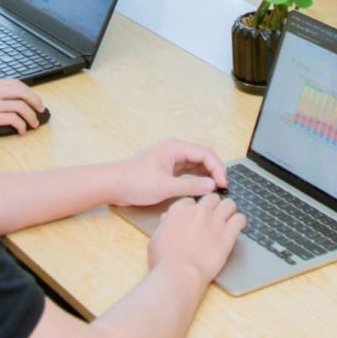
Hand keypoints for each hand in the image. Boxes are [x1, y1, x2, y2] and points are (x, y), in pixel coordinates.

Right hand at [0, 78, 45, 146]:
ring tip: (33, 124)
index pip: (15, 83)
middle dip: (35, 101)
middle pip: (21, 91)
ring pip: (20, 105)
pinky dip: (21, 125)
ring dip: (31, 116)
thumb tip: (9, 102)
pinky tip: (21, 131)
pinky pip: (12, 119)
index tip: (35, 101)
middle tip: (40, 110)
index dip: (29, 92)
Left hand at [112, 138, 228, 207]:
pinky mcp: (167, 168)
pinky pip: (187, 170)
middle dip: (214, 171)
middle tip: (222, 188)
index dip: (218, 168)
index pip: (205, 153)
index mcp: (175, 148)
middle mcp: (175, 149)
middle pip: (202, 156)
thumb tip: (212, 185)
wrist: (113, 185)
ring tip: (215, 189)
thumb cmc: (135, 183)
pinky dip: (196, 178)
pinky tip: (201, 188)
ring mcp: (170, 158)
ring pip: (196, 164)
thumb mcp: (165, 187)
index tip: (223, 184)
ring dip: (206, 174)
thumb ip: (190, 186)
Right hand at [148, 192, 244, 282]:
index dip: (193, 209)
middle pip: (212, 198)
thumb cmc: (164, 260)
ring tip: (227, 220)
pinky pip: (240, 219)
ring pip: (229, 204)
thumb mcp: (156, 238)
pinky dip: (239, 222)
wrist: (179, 274)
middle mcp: (199, 211)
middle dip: (213, 206)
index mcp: (180, 210)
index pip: (191, 200)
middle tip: (212, 217)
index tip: (194, 217)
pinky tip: (236, 229)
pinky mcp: (228, 234)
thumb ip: (164, 225)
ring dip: (228, 210)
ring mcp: (215, 221)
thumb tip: (167, 218)